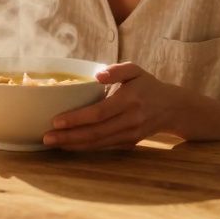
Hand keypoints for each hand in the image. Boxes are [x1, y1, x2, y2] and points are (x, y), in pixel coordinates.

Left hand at [42, 63, 181, 150]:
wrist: (172, 108)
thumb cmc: (148, 85)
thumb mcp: (136, 70)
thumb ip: (117, 70)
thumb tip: (97, 75)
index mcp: (129, 100)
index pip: (99, 112)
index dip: (77, 119)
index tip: (56, 121)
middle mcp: (130, 120)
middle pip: (95, 132)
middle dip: (69, 137)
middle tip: (46, 137)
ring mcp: (129, 135)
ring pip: (98, 144)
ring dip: (73, 145)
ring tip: (52, 144)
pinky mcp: (128, 144)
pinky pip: (103, 147)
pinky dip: (84, 148)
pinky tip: (69, 145)